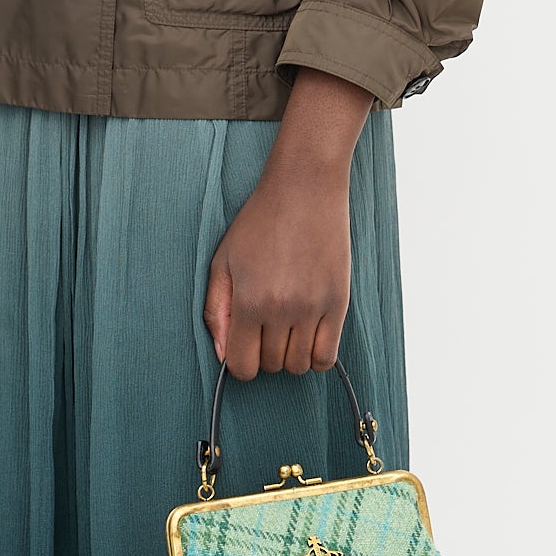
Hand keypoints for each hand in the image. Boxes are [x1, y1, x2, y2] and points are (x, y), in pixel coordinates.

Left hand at [203, 68, 375, 379]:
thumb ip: (217, 312)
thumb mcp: (223, 262)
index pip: (242, 365)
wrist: (304, 189)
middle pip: (271, 366)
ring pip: (300, 365)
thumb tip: (223, 356)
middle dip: (264, 354)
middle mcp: (282, 309)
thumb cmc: (259, 223)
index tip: (243, 346)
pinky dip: (317, 356)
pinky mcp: (339, 302)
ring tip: (286, 329)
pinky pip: (329, 355)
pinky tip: (308, 336)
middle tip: (264, 327)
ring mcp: (313, 308)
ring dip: (290, 355)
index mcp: (249, 300)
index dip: (239, 362)